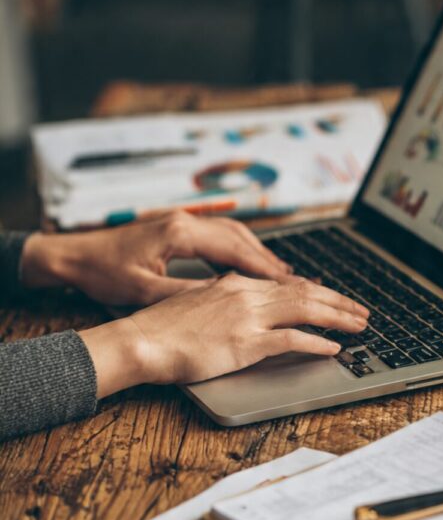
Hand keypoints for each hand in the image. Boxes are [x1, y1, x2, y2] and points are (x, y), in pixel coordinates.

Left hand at [20, 211, 292, 305]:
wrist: (73, 255)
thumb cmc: (103, 273)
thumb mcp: (145, 291)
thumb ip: (186, 294)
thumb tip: (224, 299)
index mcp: (179, 234)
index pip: (234, 250)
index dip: (263, 268)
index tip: (287, 283)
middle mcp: (185, 221)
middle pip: (240, 236)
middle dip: (268, 258)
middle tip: (293, 279)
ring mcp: (181, 221)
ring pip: (232, 232)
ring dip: (256, 251)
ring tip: (278, 273)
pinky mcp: (176, 226)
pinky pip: (218, 234)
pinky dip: (239, 248)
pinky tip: (247, 263)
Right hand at [78, 274, 368, 395]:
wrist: (140, 339)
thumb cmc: (163, 327)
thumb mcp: (200, 303)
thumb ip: (228, 301)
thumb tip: (251, 306)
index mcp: (237, 284)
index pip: (290, 284)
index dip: (319, 292)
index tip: (336, 298)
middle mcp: (248, 294)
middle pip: (306, 294)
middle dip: (339, 303)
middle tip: (361, 311)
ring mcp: (249, 317)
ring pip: (306, 311)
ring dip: (337, 318)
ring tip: (358, 325)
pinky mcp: (246, 342)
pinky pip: (291, 340)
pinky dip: (315, 343)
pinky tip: (331, 348)